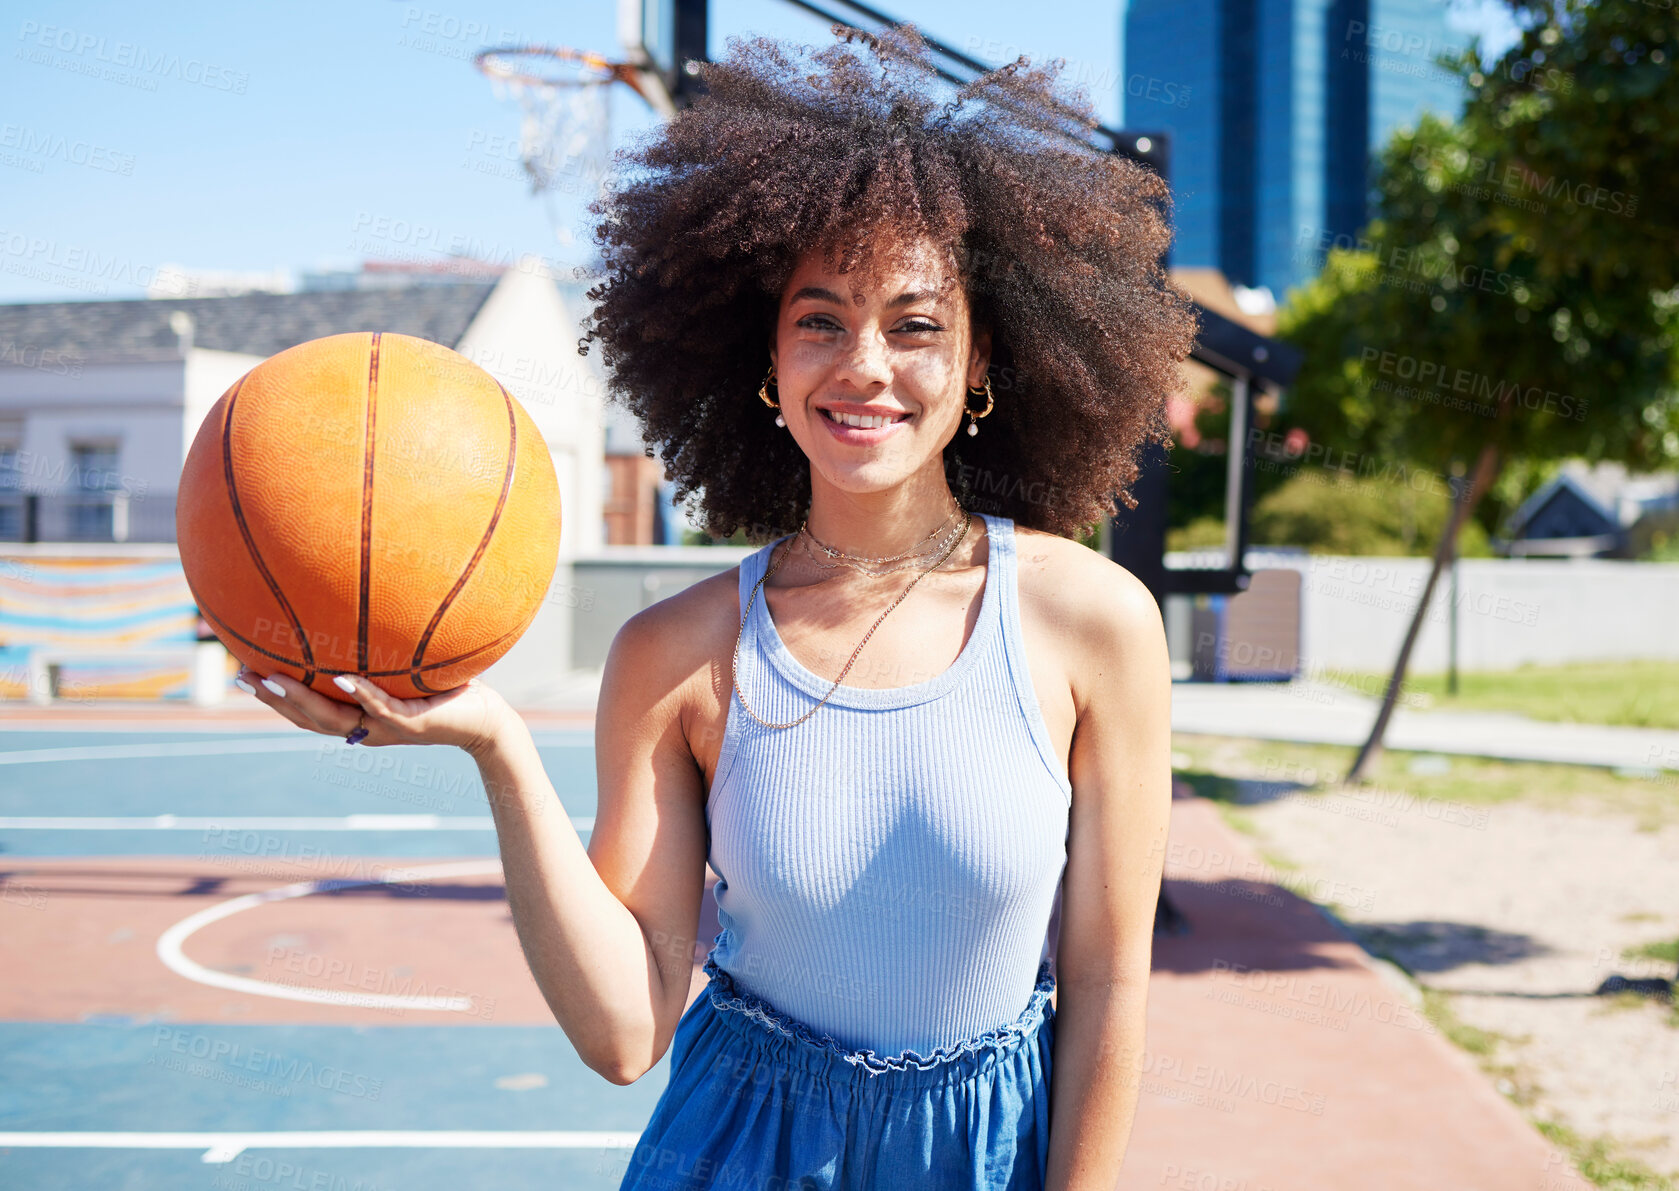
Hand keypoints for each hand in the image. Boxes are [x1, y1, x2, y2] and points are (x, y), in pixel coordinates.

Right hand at [234, 667, 513, 756]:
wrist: (486, 719)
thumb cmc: (448, 689)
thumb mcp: (407, 666)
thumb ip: (382, 648)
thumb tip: (359, 605)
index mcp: (358, 715)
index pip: (307, 710)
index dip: (274, 695)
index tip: (243, 673)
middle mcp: (365, 725)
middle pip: (307, 718)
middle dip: (273, 698)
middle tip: (241, 677)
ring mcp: (385, 726)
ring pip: (332, 719)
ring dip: (300, 700)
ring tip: (270, 681)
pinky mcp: (410, 722)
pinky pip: (379, 707)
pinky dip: (358, 694)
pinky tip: (338, 678)